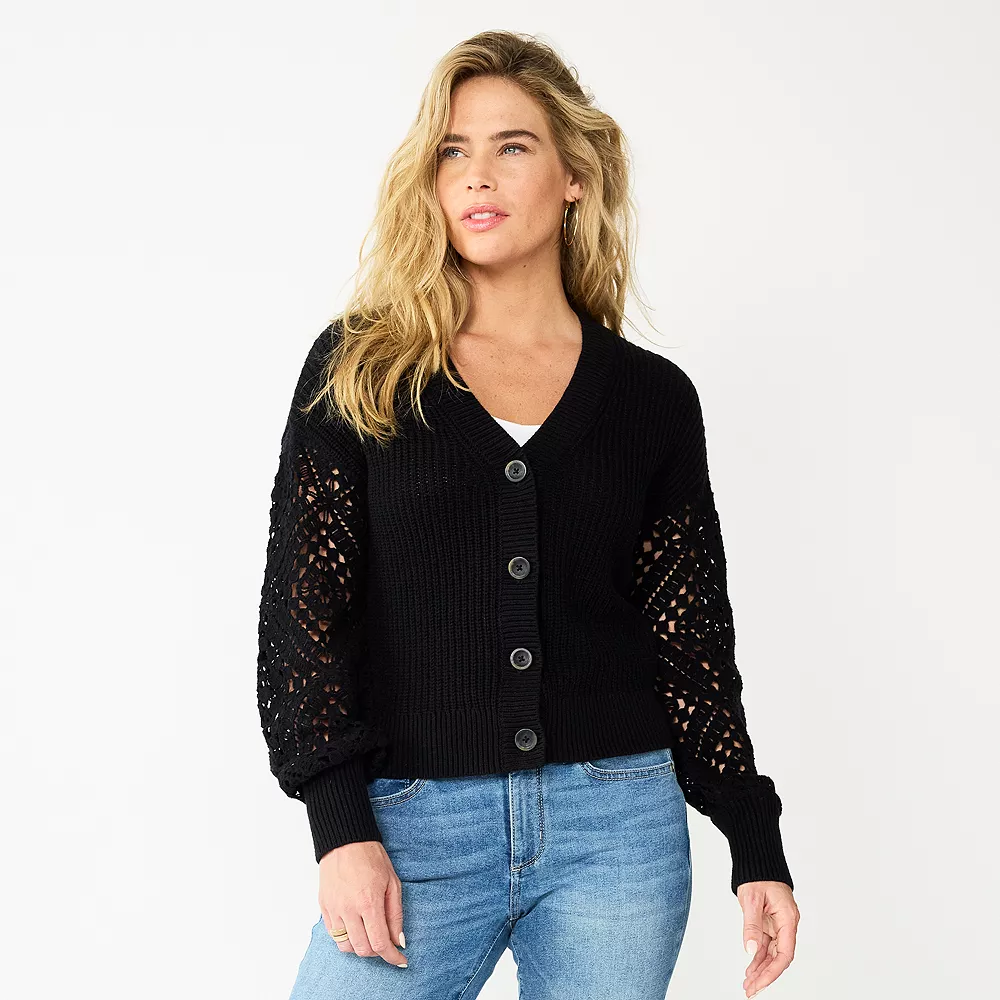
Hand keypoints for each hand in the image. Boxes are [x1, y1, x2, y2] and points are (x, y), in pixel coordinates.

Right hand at [318, 840, 408, 967]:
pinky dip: (346, 937)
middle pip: (363, 949)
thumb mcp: (393, 882)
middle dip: (378, 952)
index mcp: (369, 903)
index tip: (400, 960)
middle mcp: (349, 910)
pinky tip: (356, 926)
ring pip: (346, 947)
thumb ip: (395, 914)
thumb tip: (398, 940)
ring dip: (361, 947)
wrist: (345, 840)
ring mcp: (334, 910)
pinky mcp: (324, 907)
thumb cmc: (371, 857)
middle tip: (386, 942)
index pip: (380, 943)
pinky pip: (334, 935)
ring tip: (370, 934)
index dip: (392, 957)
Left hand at [737, 880, 798, 996]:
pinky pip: (765, 944)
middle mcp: (786, 924)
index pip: (784, 954)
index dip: (772, 972)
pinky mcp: (770, 923)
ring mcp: (778, 924)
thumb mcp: (752, 899)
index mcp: (788, 919)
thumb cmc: (758, 875)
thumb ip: (752, 926)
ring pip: (771, 953)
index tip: (759, 983)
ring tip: (748, 984)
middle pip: (779, 957)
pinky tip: (750, 968)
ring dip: (760, 969)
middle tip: (750, 990)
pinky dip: (758, 957)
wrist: (757, 860)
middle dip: (765, 976)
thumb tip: (751, 951)